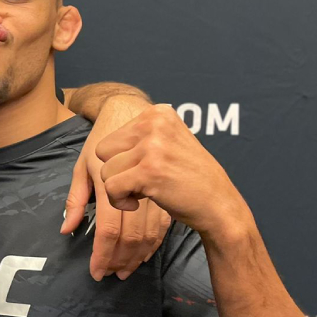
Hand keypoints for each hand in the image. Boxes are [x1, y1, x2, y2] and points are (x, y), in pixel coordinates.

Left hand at [62, 97, 171, 280]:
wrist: (135, 107)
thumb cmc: (104, 133)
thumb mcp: (84, 162)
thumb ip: (76, 198)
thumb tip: (66, 230)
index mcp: (109, 172)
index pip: (108, 226)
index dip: (102, 252)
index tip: (96, 270)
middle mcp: (136, 174)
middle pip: (129, 231)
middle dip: (118, 259)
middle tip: (109, 274)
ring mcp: (156, 176)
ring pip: (147, 231)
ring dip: (134, 255)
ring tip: (123, 270)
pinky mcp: (168, 182)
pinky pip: (161, 222)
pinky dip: (151, 242)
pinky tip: (141, 254)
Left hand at [95, 104, 250, 239]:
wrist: (218, 203)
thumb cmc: (189, 178)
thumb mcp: (169, 142)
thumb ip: (141, 137)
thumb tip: (98, 146)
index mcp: (158, 112)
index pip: (112, 138)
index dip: (123, 160)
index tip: (146, 169)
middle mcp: (154, 123)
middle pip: (103, 151)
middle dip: (116, 172)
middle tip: (140, 182)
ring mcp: (152, 146)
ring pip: (105, 171)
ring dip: (119, 188)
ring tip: (142, 191)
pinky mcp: (149, 171)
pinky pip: (111, 188)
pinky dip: (119, 201)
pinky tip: (138, 203)